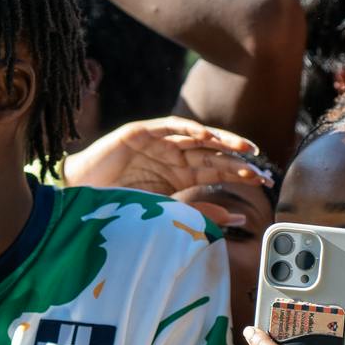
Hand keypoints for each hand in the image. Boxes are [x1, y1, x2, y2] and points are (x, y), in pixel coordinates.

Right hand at [61, 117, 266, 194]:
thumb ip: (198, 213)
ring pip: (198, 138)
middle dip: (238, 159)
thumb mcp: (164, 213)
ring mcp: (160, 143)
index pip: (218, 171)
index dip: (241, 173)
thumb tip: (237, 217)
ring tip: (245, 148)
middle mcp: (174, 157)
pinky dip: (189, 130)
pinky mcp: (141, 132)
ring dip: (222, 141)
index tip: (264, 181)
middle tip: (261, 166)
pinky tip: (208, 136)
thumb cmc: (118, 208)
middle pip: (213, 154)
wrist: (80, 199)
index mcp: (181, 176)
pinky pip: (170, 127)